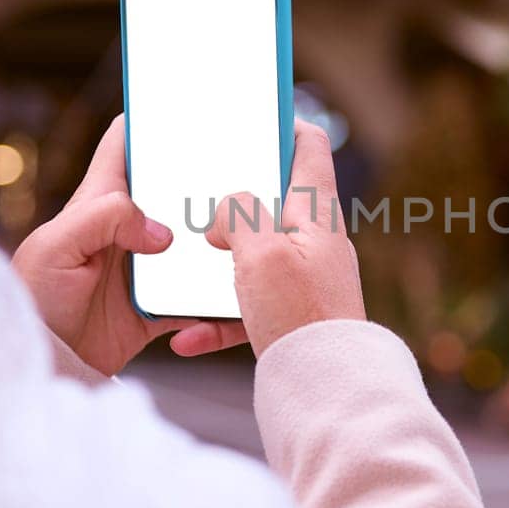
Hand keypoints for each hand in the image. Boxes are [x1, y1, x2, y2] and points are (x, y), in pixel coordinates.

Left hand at [13, 115, 248, 374]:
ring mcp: (145, 269)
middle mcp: (126, 230)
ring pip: (195, 243)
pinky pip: (196, 299)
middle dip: (206, 179)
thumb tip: (163, 233)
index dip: (151, 119)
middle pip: (175, 191)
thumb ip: (106, 220)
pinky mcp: (157, 308)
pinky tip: (226, 299)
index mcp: (99, 202)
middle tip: (246, 168)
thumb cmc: (32, 300)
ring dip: (218, 242)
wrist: (41, 368)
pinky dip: (212, 302)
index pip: (125, 146)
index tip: (188, 101)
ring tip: (250, 231)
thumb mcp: (55, 246)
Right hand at [202, 120, 366, 356]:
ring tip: (183, 267)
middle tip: (195, 193)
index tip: (252, 115)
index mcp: (316, 214)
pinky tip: (185, 337)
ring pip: (254, 259)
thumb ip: (240, 213)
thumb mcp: (261, 251)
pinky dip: (217, 319)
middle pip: (274, 203)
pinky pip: (248, 309)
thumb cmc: (299, 315)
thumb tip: (228, 209)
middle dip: (232, 200)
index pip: (309, 147)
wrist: (325, 392)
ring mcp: (306, 282)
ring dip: (216, 266)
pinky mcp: (293, 319)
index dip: (282, 124)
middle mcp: (316, 243)